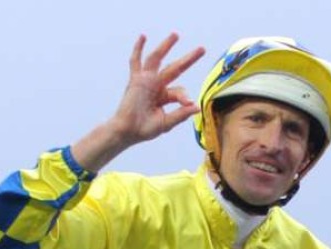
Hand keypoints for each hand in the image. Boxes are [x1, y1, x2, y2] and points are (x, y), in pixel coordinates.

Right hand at [71, 33, 205, 171]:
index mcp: (166, 96)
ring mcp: (146, 81)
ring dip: (166, 46)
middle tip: (202, 49)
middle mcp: (157, 85)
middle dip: (188, 59)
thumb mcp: (166, 123)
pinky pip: (136, 62)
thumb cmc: (145, 129)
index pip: (180, 91)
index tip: (188, 103)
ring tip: (176, 35)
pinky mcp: (135, 80)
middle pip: (175, 68)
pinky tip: (143, 36)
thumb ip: (180, 114)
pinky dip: (138, 49)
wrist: (127, 131)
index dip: (184, 96)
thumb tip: (197, 107)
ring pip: (157, 59)